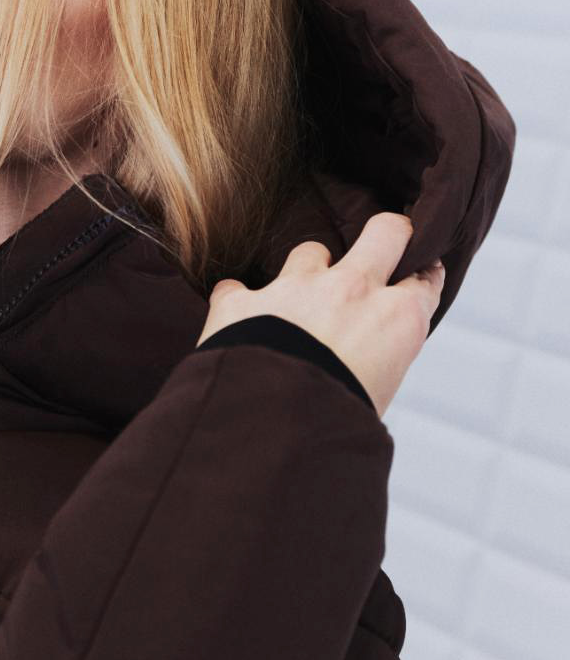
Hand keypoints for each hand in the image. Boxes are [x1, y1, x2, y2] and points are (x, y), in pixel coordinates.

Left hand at [195, 211, 445, 417]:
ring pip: (310, 251)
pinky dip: (238, 304)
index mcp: (397, 318)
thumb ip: (376, 363)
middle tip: (381, 247)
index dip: (421, 278)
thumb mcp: (379, 395)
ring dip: (306, 273)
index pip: (424, 281)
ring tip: (297, 304)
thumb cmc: (336, 422)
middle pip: (387, 231)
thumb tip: (364, 366)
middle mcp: (352, 290)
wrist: (275, 428)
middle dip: (389, 234)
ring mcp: (296, 288)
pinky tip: (236, 322)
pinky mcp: (244, 301)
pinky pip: (236, 290)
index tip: (416, 280)